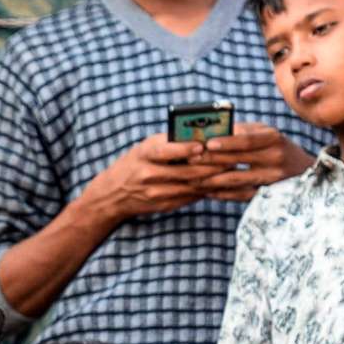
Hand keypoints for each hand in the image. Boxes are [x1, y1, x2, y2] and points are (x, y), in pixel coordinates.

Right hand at [83, 134, 221, 224]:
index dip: (185, 149)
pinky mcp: (164, 205)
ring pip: (191, 186)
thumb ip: (169, 143)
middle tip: (231, 158)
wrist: (112, 194)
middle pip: (185, 171)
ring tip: (230, 170)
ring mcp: (156, 192)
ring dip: (212, 179)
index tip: (203, 145)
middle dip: (210, 165)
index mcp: (144, 154)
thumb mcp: (145, 148)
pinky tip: (219, 184)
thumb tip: (202, 137)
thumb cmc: (134, 164)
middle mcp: (148, 174)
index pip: (166, 151)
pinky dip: (205, 190)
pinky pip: (189, 197)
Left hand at [193, 124, 311, 199]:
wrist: (304, 170)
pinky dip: (222, 194)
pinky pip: (241, 195)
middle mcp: (275, 159)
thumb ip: (242, 131)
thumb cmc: (276, 146)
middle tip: (190, 161)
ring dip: (212, 180)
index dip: (227, 142)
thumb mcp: (265, 133)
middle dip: (212, 160)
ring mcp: (272, 179)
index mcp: (273, 139)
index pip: (247, 140)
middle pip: (239, 160)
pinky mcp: (267, 194)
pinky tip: (206, 191)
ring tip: (192, 178)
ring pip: (237, 180)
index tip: (207, 143)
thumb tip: (212, 131)